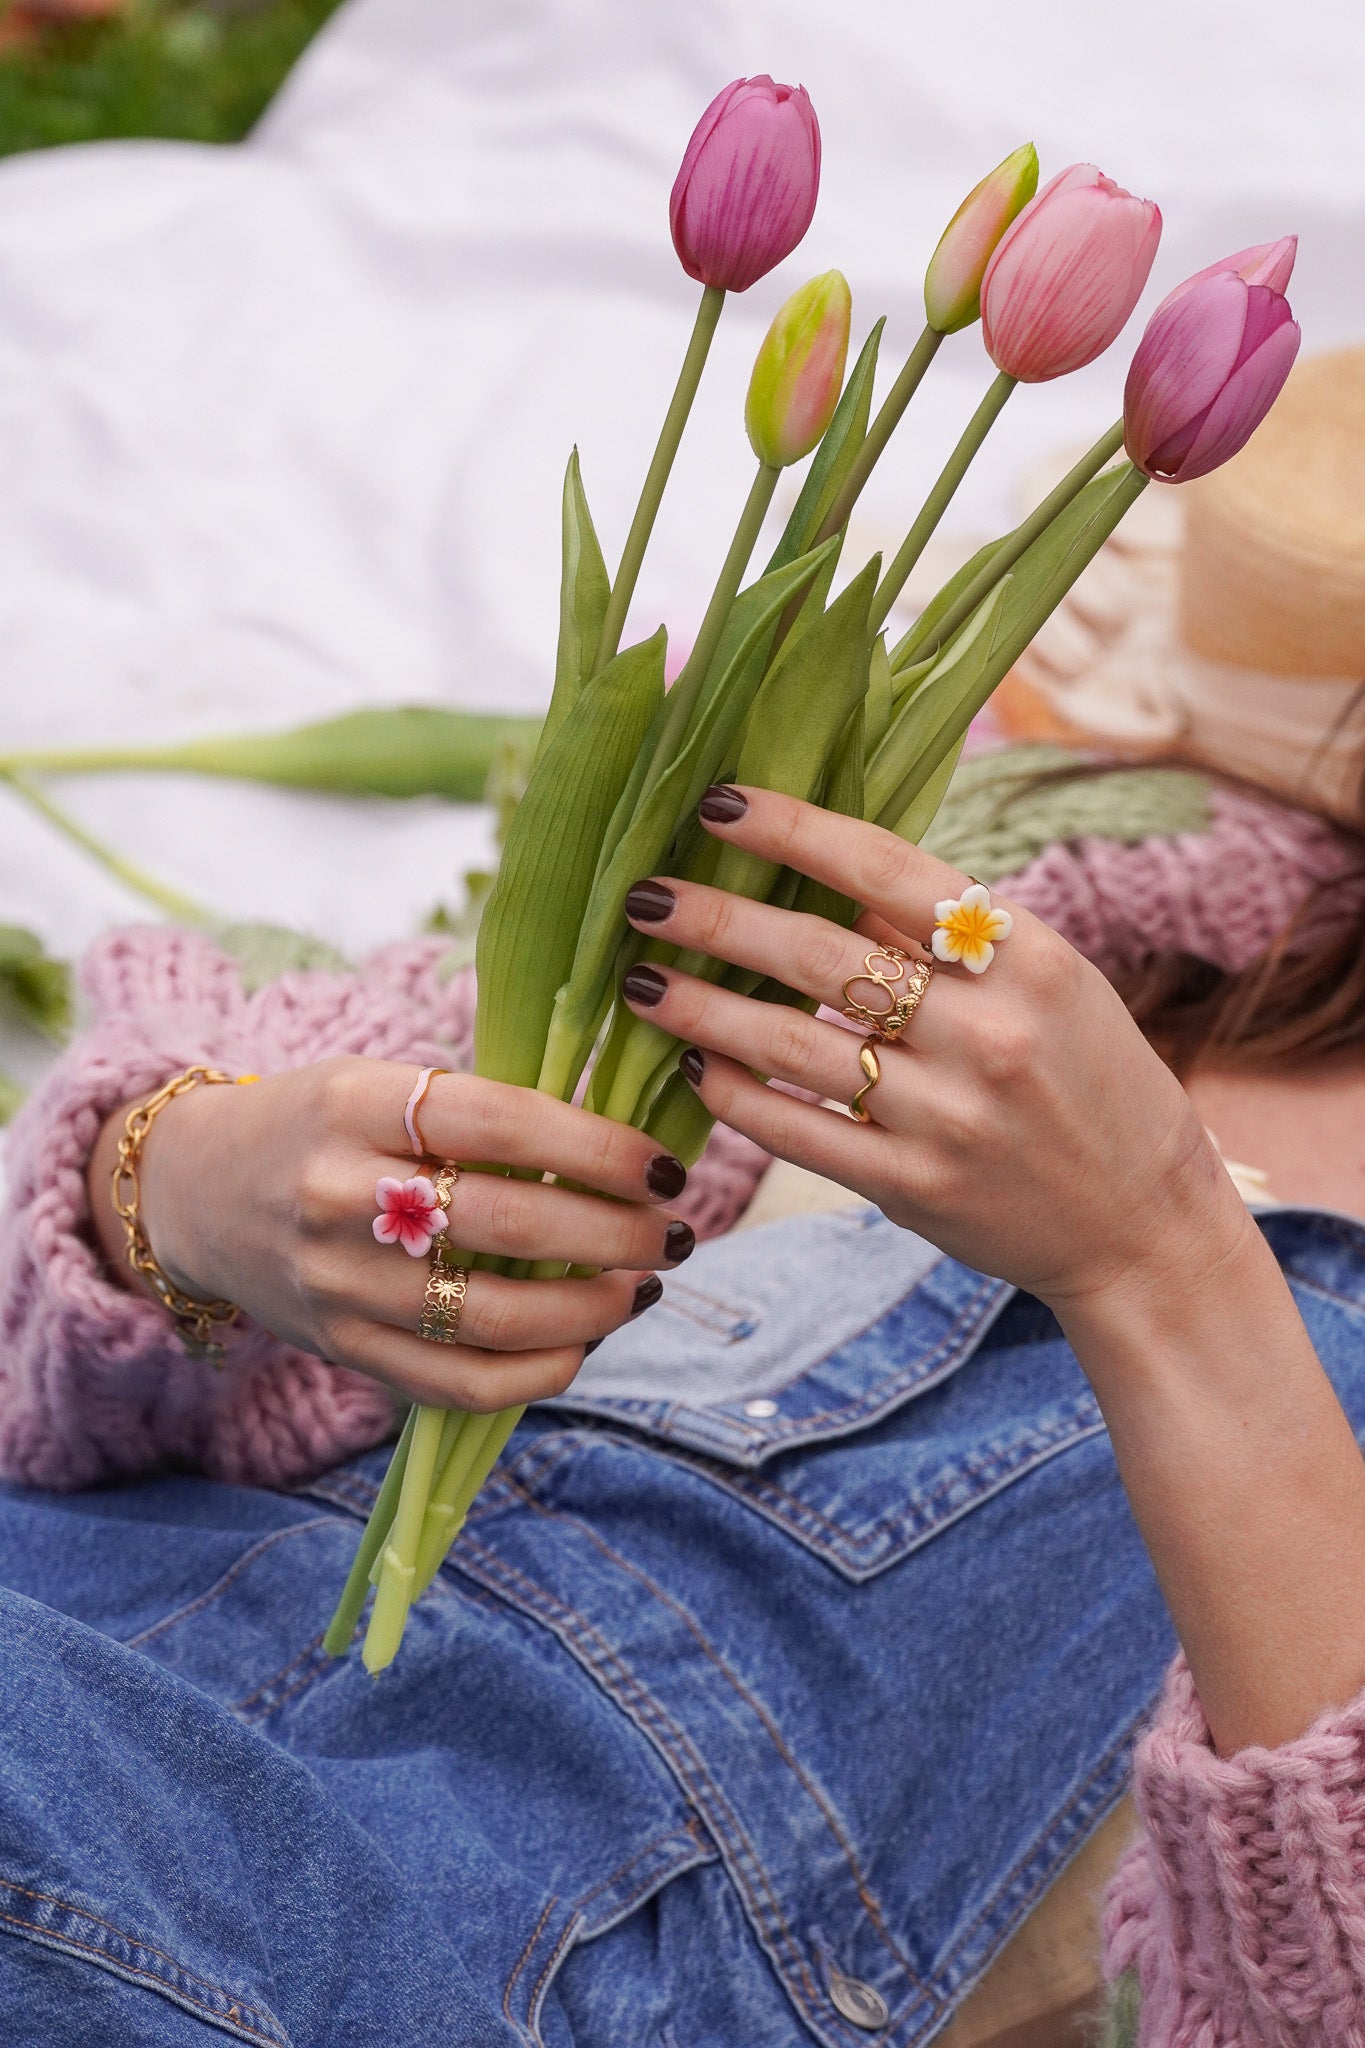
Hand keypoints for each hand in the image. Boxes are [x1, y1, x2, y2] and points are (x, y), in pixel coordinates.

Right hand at [89, 1056, 694, 1409]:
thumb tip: (621, 1152)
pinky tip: (582, 1345)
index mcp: (358, 1104)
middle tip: (674, 1231)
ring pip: (494, 1315)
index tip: (664, 1167)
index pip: (504, 1124)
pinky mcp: (342, 1348)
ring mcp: (339, 1282)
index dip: (600, 1148)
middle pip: (511, 1223)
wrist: (197, 1192)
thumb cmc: (319, 1126)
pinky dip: (539, 1373)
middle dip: (619, 1233)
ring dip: (594, 1308)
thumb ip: (482, 1115)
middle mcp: (341, 1193)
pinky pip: (459, 1382)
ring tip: (643, 1285)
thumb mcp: (382, 1086)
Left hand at [624, 788, 1364, 1755]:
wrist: (1144, 1226)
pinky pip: (795, 1131)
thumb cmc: (1091, 1084)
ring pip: (788, 1044)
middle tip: (644, 897)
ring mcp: (947, 1115)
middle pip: (819, 953)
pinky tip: (692, 1071)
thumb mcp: (1051, 985)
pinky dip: (732, 1097)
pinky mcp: (913, 1189)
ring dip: (699, 1008)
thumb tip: (825, 866)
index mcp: (1028, 956)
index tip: (717, 805)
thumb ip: (950, 934)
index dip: (792, 829)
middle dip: (714, 919)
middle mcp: (988, 1030)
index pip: (886, 866)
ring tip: (640, 981)